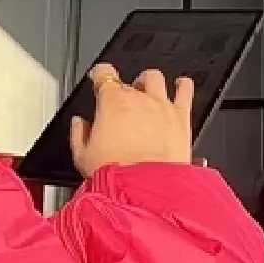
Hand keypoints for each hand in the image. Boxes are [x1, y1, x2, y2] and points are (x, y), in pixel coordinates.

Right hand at [69, 64, 194, 177]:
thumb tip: (78, 125)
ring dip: (150, 81)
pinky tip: (182, 85)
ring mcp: (161, 105)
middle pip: (130, 80)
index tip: (99, 77)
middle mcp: (138, 98)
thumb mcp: (83, 156)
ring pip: (156, 78)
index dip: (100, 74)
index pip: (104, 75)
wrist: (144, 188)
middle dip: (125, 87)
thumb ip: (79, 135)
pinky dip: (183, 85)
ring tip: (148, 88)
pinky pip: (185, 90)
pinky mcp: (181, 117)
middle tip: (124, 98)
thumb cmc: (116, 173)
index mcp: (112, 102)